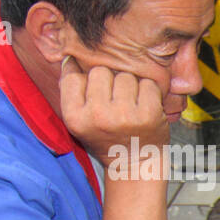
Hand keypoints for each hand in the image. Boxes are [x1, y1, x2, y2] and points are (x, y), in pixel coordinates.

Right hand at [59, 56, 169, 171]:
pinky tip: (145, 107)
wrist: (135, 164)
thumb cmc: (106, 138)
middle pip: (100, 71)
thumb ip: (72, 91)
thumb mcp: (79, 120)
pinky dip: (149, 92)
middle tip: (114, 101)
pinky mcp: (148, 115)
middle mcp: (97, 116)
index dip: (84, 77)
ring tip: (130, 105)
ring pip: (125, 75)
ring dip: (130, 86)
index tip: (93, 88)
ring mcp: (124, 115)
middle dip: (109, 81)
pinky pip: (148, 84)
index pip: (73, 75)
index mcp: (74, 117)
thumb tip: (70, 55)